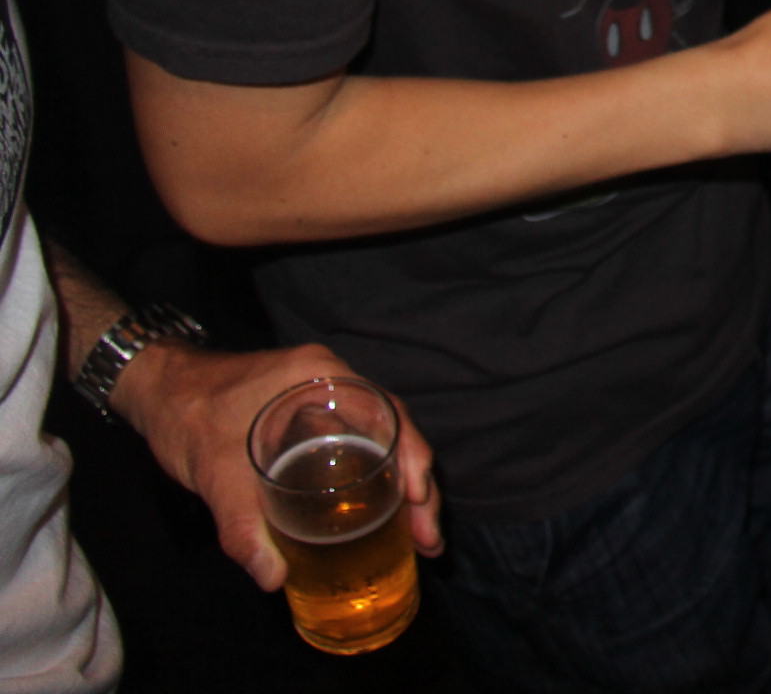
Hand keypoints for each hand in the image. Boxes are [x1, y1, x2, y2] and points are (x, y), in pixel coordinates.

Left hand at [112, 341, 441, 591]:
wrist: (156, 392)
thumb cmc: (186, 414)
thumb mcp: (214, 472)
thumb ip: (243, 526)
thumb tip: (275, 578)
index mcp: (322, 378)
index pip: (387, 413)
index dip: (412, 458)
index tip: (419, 500)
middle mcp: (336, 385)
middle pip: (395, 434)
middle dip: (417, 488)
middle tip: (427, 536)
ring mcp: (328, 402)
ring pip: (381, 445)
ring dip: (401, 490)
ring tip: (416, 537)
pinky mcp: (314, 422)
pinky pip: (358, 450)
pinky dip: (374, 484)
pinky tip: (379, 519)